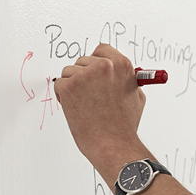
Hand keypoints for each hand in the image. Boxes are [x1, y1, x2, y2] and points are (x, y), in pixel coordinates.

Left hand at [53, 43, 148, 170]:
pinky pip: (59, 84)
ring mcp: (84, 75)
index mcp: (121, 65)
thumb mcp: (136, 96)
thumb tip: (116, 74)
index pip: (101, 49)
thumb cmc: (124, 125)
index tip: (94, 71)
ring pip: (69, 72)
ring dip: (73, 86)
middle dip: (83, 77)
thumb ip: (125, 79)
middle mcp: (103, 66)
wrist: (112, 144)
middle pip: (83, 61)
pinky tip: (76, 109)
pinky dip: (63, 96)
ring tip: (85, 105)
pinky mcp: (68, 87)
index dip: (96, 62)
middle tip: (90, 96)